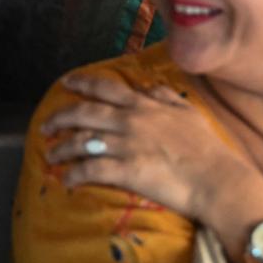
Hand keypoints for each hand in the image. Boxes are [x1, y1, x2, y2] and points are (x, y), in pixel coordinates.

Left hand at [41, 74, 243, 221]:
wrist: (217, 179)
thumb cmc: (207, 147)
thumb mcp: (188, 112)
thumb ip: (165, 95)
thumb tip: (147, 86)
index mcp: (144, 105)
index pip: (105, 88)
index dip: (82, 83)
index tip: (66, 83)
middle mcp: (130, 121)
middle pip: (85, 113)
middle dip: (60, 117)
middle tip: (45, 125)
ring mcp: (126, 146)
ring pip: (82, 142)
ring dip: (62, 148)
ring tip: (51, 155)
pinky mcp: (126, 171)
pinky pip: (91, 170)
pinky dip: (74, 174)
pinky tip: (67, 179)